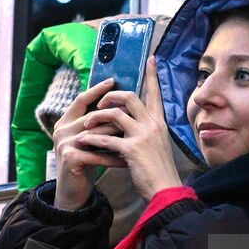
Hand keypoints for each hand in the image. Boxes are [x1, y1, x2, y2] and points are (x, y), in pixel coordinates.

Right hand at [52, 77, 128, 210]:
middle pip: (94, 116)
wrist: (72, 191)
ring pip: (98, 133)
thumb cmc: (85, 162)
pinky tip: (129, 158)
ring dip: (120, 136)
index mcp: (65, 121)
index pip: (82, 100)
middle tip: (137, 112)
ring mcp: (64, 144)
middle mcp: (62, 130)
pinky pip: (99, 154)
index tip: (113, 80)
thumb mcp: (88, 140)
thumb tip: (121, 105)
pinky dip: (116, 157)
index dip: (97, 90)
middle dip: (117, 115)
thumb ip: (96, 124)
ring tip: (138, 134)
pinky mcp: (71, 158)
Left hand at [78, 56, 182, 200]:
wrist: (165, 189)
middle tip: (100, 104)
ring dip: (97, 117)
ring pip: (115, 114)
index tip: (150, 59)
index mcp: (159, 123)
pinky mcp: (132, 149)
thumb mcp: (158, 144)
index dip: (152, 76)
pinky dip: (92, 140)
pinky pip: (106, 138)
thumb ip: (146, 130)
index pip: (155, 94)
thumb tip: (132, 121)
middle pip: (130, 97)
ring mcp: (143, 136)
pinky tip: (83, 142)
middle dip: (111, 96)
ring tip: (87, 124)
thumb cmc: (158, 169)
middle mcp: (152, 125)